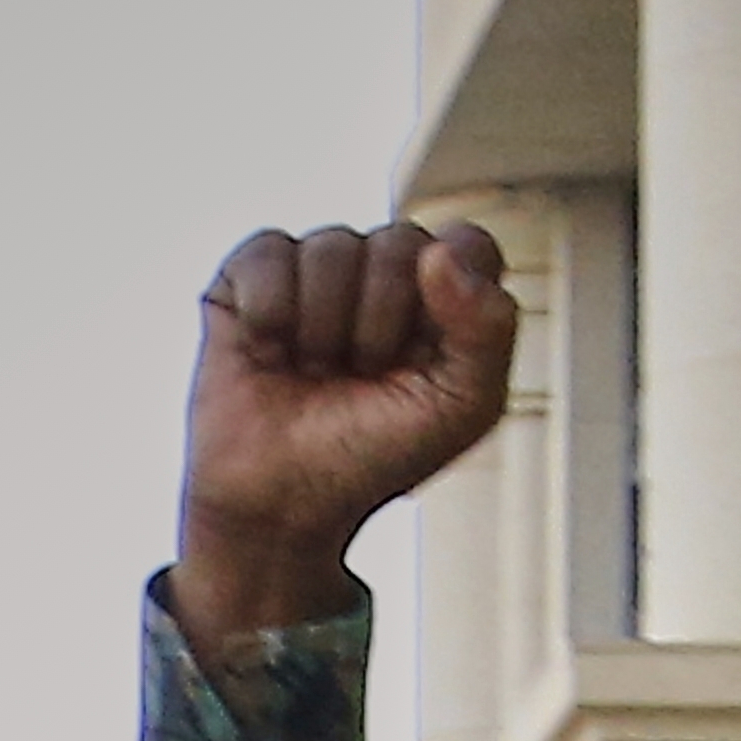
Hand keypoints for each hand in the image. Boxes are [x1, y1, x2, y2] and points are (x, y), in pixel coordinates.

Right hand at [171, 220, 518, 643]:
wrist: (283, 500)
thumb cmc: (377, 455)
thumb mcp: (463, 409)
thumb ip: (488, 330)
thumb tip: (437, 253)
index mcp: (445, 297)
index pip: (470, 244)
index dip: (453, 293)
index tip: (430, 354)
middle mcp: (383, 270)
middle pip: (400, 241)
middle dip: (382, 325)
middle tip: (363, 378)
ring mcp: (317, 266)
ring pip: (333, 245)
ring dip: (324, 329)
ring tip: (314, 372)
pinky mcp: (252, 271)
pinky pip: (270, 251)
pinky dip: (270, 314)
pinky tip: (269, 353)